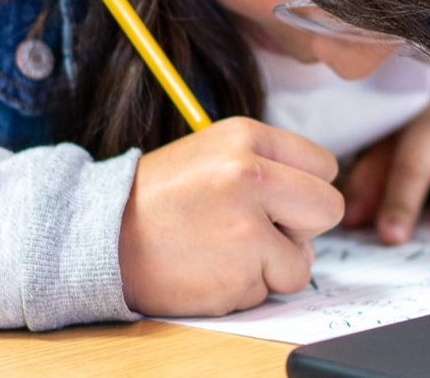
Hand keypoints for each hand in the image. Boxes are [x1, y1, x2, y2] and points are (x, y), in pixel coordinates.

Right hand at [119, 117, 343, 315]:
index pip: (324, 166)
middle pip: (329, 209)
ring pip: (302, 261)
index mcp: (245, 137)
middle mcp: (250, 174)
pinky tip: (211, 270)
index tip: (277, 201)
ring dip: (273, 267)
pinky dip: (246, 289)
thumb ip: (266, 164)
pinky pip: (270, 291)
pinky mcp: (239, 272)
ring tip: (227, 251)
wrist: (100, 235)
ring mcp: (246, 225)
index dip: (305, 191)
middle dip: (302, 229)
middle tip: (261, 231)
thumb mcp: (212, 153)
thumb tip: (314, 195)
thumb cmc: (160, 198)